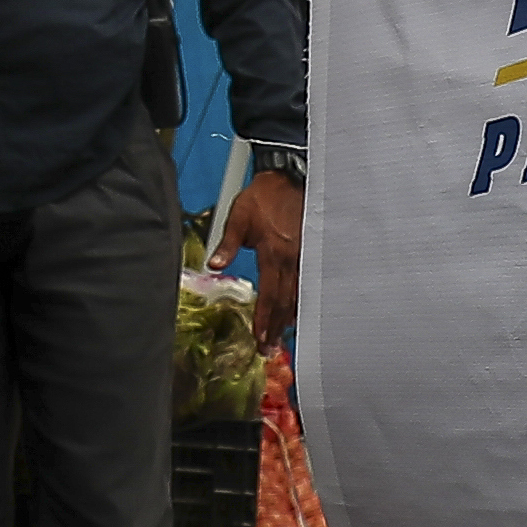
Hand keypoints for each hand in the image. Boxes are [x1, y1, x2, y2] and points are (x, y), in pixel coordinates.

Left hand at [218, 168, 304, 337]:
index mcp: (273, 253)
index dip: (265, 319)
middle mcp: (292, 258)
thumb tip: (215, 266)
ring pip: (300, 295)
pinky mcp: (312, 251)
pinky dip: (303, 301)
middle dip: (277, 327)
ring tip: (283, 338)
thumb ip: (227, 244)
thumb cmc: (262, 196)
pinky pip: (308, 283)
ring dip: (290, 318)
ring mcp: (305, 256)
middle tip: (270, 349)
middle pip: (286, 301)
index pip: (269, 295)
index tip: (259, 338)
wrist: (289, 176)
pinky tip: (300, 313)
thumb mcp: (238, 216)